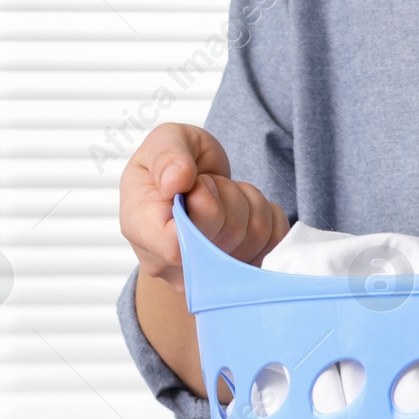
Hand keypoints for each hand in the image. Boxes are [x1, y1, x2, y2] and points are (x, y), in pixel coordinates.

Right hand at [119, 122, 289, 291]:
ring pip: (256, 236)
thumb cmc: (174, 167)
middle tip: (207, 183)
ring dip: (248, 201)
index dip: (204, 209)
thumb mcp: (166, 140)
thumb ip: (168, 155)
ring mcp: (208, 278)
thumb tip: (179, 180)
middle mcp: (172, 265)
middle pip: (228, 233)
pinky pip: (277, 243)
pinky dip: (269, 216)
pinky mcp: (240, 277)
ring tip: (223, 195)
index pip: (179, 245)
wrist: (188, 195)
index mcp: (142, 229)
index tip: (195, 184)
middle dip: (227, 193)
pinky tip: (244, 210)